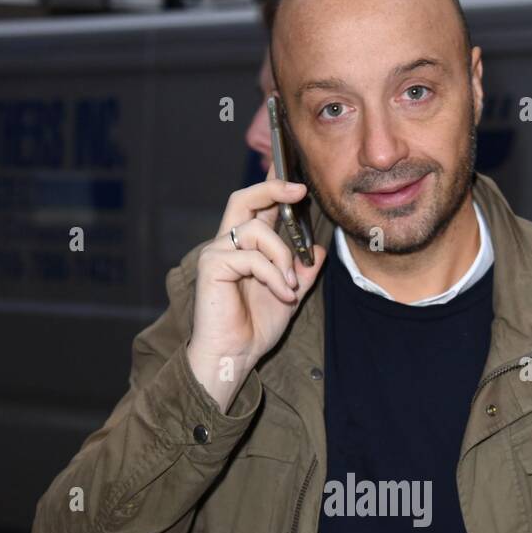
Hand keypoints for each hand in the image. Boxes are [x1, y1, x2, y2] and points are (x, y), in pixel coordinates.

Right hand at [188, 162, 327, 410]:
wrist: (234, 355)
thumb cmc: (255, 328)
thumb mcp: (289, 295)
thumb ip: (302, 272)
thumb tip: (318, 251)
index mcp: (245, 248)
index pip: (257, 207)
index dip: (274, 186)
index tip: (298, 177)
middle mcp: (228, 244)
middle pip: (244, 198)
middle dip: (272, 187)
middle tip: (299, 189)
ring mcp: (217, 253)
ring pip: (257, 231)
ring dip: (283, 257)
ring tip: (290, 286)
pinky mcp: (213, 266)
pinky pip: (252, 258)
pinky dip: (274, 276)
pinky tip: (283, 295)